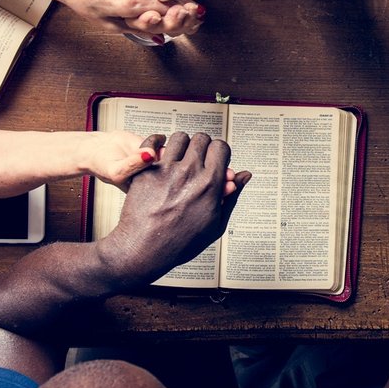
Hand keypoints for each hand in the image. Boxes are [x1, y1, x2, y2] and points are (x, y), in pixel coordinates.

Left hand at [38, 0, 200, 39]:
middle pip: (169, 2)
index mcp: (129, 2)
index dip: (179, 21)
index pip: (164, 14)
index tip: (191, 26)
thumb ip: (135, 28)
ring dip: (178, 0)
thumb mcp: (107, 23)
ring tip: (189, 10)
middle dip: (183, 12)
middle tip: (196, 20)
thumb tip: (157, 34)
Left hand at [98, 131, 251, 287]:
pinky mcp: (146, 172)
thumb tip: (244, 176)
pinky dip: (157, 144)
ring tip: (180, 156)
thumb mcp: (215, 224)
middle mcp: (189, 173)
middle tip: (199, 157)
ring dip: (183, 144)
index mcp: (209, 184)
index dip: (220, 152)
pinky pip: (152, 144)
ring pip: (180, 137)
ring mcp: (166, 170)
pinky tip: (160, 152)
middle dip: (203, 145)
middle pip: (202, 138)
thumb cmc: (179, 242)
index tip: (216, 159)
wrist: (144, 250)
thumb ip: (232, 196)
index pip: (221, 147)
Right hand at [127, 0, 202, 35]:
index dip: (159, 19)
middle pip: (164, 15)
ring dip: (187, 13)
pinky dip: (193, 4)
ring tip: (195, 11)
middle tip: (186, 14)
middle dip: (177, 18)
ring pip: (177, 10)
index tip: (171, 18)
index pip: (149, 12)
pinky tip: (199, 9)